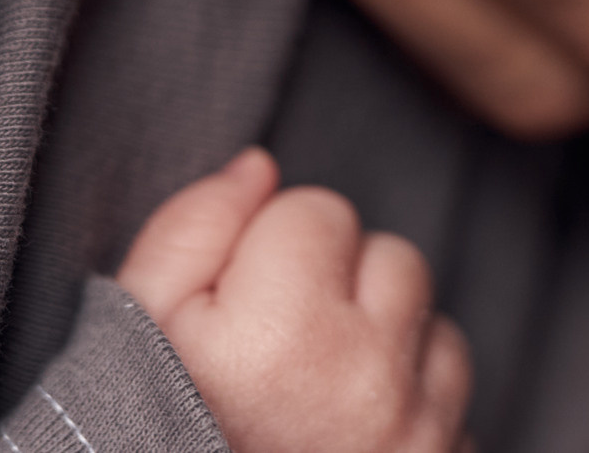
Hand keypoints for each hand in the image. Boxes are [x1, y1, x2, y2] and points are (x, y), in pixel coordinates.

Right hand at [118, 149, 471, 452]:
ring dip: (388, 345)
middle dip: (338, 287)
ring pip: (434, 327)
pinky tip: (351, 445)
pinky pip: (457, 405)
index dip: (266, 251)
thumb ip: (188, 233)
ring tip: (315, 402)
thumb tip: (259, 165)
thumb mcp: (131, 338)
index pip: (316, 210)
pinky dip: (418, 411)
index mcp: (284, 334)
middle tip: (277, 356)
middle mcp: (370, 382)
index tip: (234, 312)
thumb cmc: (149, 446)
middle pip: (390, 257)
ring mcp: (421, 438)